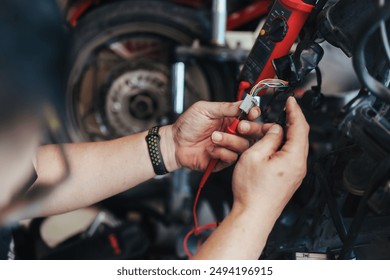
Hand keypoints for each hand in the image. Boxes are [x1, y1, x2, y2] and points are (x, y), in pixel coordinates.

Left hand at [164, 101, 260, 171]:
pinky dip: (221, 152)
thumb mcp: (204, 109)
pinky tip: (210, 149)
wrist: (174, 143)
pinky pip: (232, 158)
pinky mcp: (222, 160)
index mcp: (229, 119)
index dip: (253, 114)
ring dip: (229, 140)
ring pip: (243, 145)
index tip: (251, 112)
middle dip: (249, 129)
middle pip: (252, 132)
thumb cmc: (187, 125)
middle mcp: (231, 133)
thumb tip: (243, 103)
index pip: (249, 116)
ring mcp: (228, 147)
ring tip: (214, 137)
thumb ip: (225, 107)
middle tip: (240, 126)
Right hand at [232, 96, 308, 219]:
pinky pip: (289, 156)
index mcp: (293, 157)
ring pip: (293, 146)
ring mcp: (295, 173)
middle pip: (299, 136)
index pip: (300, 126)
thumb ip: (268, 138)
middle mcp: (299, 166)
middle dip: (289, 121)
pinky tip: (270, 145)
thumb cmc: (252, 191)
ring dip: (283, 135)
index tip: (291, 101)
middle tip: (278, 113)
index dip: (295, 111)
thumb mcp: (254, 155)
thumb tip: (276, 130)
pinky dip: (281, 146)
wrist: (253, 214)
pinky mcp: (289, 179)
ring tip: (268, 131)